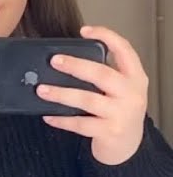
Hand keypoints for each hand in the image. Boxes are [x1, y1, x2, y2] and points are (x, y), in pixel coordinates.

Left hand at [38, 25, 148, 164]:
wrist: (128, 146)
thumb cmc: (118, 112)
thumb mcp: (121, 90)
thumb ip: (105, 76)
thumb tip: (67, 61)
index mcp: (135, 78)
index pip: (125, 51)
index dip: (107, 37)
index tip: (85, 30)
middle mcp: (131, 94)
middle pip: (102, 74)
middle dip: (76, 66)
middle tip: (54, 61)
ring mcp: (121, 114)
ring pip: (87, 99)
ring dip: (61, 93)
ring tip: (42, 90)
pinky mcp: (109, 132)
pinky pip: (80, 123)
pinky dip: (61, 119)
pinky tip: (48, 116)